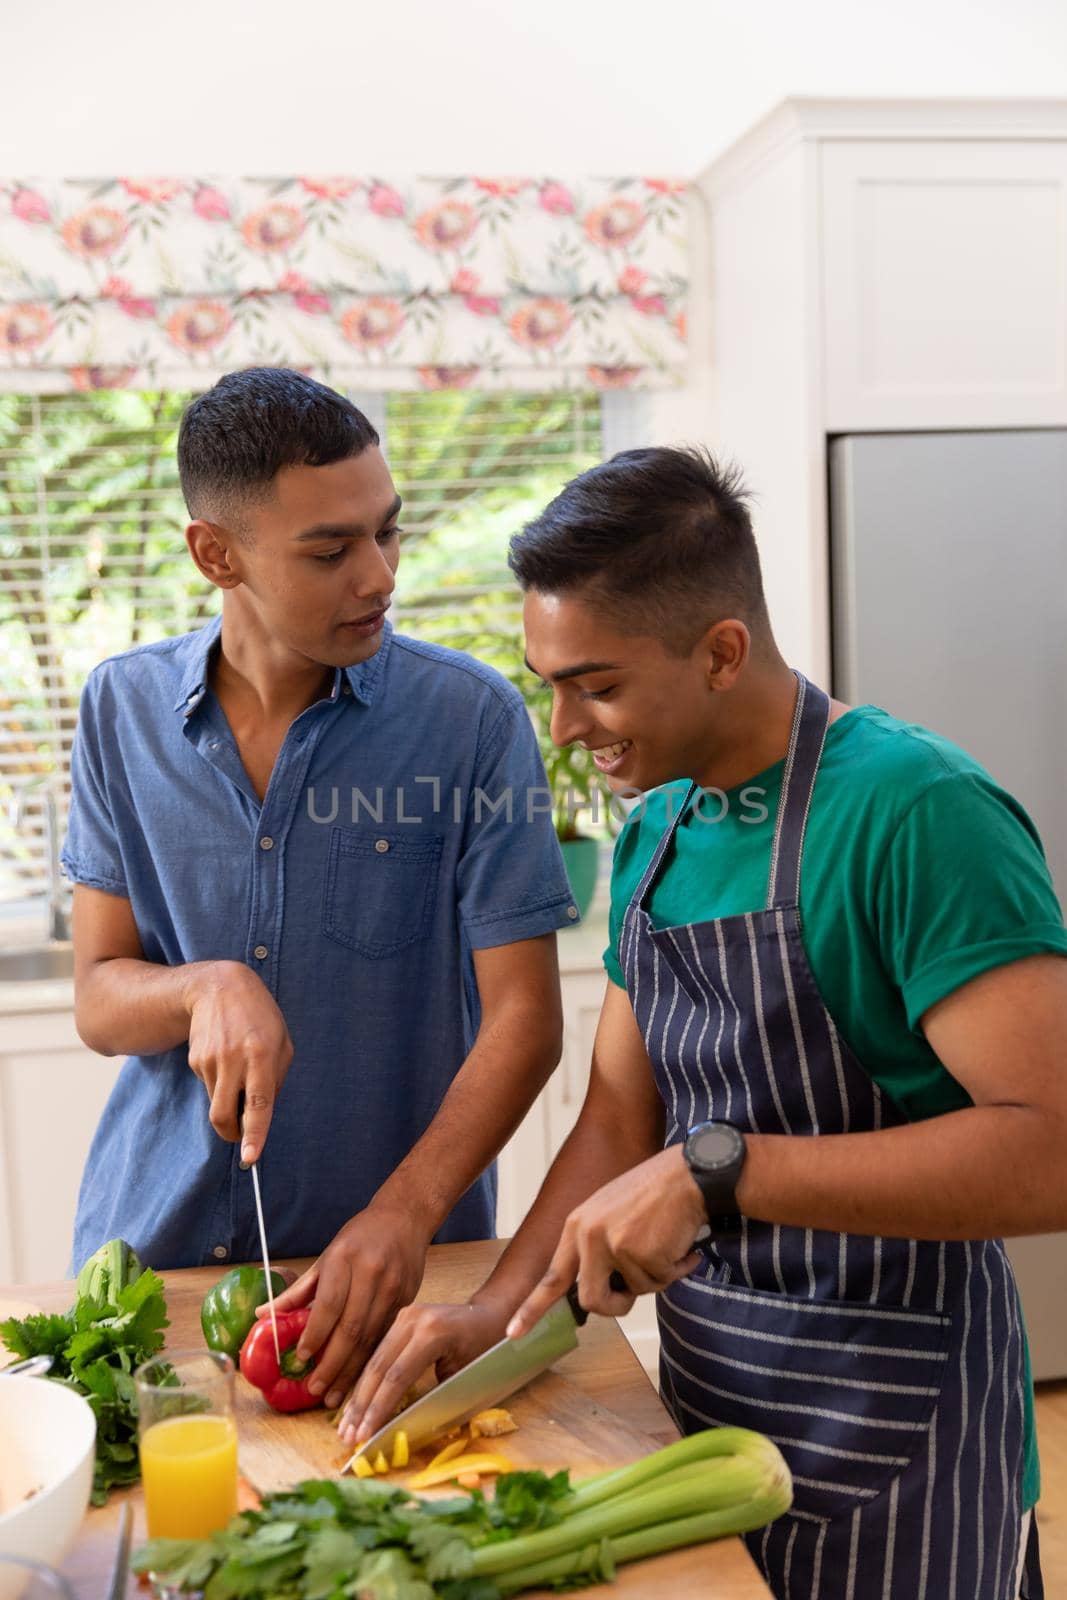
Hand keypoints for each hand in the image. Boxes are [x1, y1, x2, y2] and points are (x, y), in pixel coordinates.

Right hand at [183, 962, 293, 1162]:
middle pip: (223, 1114)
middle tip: (240, 1135)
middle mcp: (234, 1059)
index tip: (250, 1157)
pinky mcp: (196, 1060)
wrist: (219, 988)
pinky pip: (210, 1085)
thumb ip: (276, 1079)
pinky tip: (226, 1055)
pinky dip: (221, 1081)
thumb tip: (260, 1113)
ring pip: (217, 1102)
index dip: (254, 1133)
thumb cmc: (260, 1018)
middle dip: (231, 1133)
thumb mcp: (282, 1043)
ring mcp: (210, 1060)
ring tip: (239, 1070)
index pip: (258, 1103)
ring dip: (229, 1100)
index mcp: (262, 1054)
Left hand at [262, 1202, 427, 1409]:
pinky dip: (371, 1358)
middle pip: (351, 1327)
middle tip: (316, 1388)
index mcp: (345, 1259)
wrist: (405, 1217)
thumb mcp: (327, 1255)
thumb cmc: (360, 1236)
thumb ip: (299, 1290)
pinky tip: (359, 1377)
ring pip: (371, 1337)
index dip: (315, 1334)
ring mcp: (393, 1288)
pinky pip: (386, 1335)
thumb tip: (262, 1316)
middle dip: (332, 1363)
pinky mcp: (408, 1299)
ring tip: (335, 1394)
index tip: (301, 1358)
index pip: (329, 1304)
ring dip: (352, 1369)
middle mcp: (371, 1273)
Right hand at [336, 1296, 508, 1447]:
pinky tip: (355, 1404)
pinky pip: (379, 1353)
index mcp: (432, 1332)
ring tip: (345, 1427)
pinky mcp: (399, 1319)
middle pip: (379, 1368)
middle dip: (362, 1407)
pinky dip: (367, 1382)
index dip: (378, 1410)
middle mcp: (413, 1319)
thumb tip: (399, 1429)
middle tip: (347, 1437)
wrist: (491, 1316)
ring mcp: (404, 1315)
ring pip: (373, 1361)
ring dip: (359, 1397)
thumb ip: (433, 1399)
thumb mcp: (463, 1378)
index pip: (397, 1377)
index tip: (364, 1437)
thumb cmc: (487, 1351)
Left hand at [506, 1145, 706, 1337]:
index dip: (532, 1308)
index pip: (551, 1276)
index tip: (513, 1333)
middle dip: (615, 1307)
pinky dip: (676, 1270)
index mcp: (577, 1226)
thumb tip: (595, 1293)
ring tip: (665, 1246)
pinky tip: (682, 1245)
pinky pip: (661, 1282)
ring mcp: (613, 1245)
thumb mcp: (611, 1213)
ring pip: (634, 1293)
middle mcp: (589, 1236)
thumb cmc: (655, 1194)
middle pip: (591, 1301)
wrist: (689, 1174)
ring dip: (655, 1278)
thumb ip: (596, 1250)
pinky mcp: (640, 1254)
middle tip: (633, 1297)